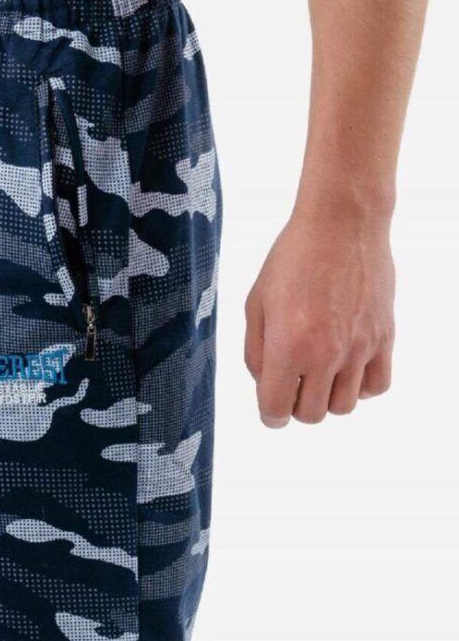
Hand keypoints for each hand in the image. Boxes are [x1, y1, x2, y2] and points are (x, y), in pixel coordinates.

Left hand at [245, 207, 394, 426]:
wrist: (341, 225)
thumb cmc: (291, 260)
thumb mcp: (255, 304)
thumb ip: (255, 352)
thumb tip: (265, 384)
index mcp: (288, 347)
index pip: (276, 410)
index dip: (269, 414)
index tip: (270, 405)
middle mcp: (326, 354)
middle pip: (311, 415)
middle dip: (296, 406)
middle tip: (293, 382)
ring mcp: (359, 348)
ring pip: (344, 406)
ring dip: (327, 397)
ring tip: (319, 372)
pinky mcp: (383, 338)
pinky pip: (376, 386)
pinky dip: (361, 387)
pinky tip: (347, 367)